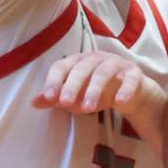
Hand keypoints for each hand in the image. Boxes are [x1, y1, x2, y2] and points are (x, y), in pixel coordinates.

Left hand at [34, 51, 165, 144]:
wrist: (131, 93)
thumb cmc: (99, 92)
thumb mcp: (76, 97)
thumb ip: (56, 99)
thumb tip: (34, 102)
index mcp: (78, 62)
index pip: (62, 66)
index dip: (54, 80)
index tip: (49, 97)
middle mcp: (96, 59)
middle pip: (82, 69)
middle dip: (73, 86)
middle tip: (67, 104)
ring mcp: (116, 64)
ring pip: (103, 73)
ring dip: (95, 90)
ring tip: (89, 109)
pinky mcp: (133, 74)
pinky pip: (130, 80)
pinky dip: (125, 90)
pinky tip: (119, 102)